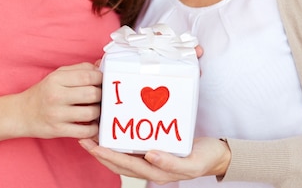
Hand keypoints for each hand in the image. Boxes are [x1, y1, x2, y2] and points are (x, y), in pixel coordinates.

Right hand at [17, 62, 102, 138]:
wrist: (22, 113)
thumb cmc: (44, 92)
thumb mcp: (58, 75)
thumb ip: (80, 69)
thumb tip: (101, 66)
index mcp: (57, 79)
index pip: (89, 76)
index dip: (101, 79)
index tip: (103, 82)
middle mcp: (56, 95)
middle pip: (93, 94)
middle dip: (102, 96)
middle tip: (101, 97)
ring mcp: (57, 114)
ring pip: (91, 113)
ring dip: (98, 112)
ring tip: (95, 109)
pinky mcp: (58, 130)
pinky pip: (85, 131)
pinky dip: (93, 129)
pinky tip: (91, 124)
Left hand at [79, 137, 230, 184]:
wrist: (218, 156)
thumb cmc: (205, 158)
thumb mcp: (192, 163)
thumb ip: (171, 163)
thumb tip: (150, 155)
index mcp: (156, 170)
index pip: (126, 164)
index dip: (108, 156)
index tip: (93, 145)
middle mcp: (150, 165)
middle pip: (119, 161)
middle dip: (100, 151)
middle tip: (83, 137)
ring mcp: (152, 158)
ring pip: (123, 155)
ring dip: (105, 147)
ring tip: (91, 134)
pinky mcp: (155, 148)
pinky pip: (133, 147)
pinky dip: (119, 141)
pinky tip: (112, 130)